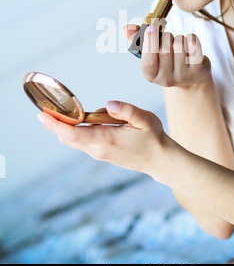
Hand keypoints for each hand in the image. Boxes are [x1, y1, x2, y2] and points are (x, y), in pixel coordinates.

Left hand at [37, 101, 167, 176]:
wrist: (160, 160)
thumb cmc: (153, 139)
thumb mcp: (145, 120)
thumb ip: (126, 110)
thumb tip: (108, 104)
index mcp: (107, 140)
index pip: (73, 133)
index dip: (55, 124)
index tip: (42, 115)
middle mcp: (98, 149)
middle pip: (68, 136)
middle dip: (57, 122)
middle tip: (49, 106)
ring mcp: (99, 153)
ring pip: (75, 139)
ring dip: (71, 125)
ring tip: (76, 110)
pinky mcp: (101, 154)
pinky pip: (83, 141)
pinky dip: (79, 130)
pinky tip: (89, 120)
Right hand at [124, 24, 210, 87]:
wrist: (191, 76)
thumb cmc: (167, 60)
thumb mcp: (150, 53)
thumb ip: (137, 39)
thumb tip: (126, 28)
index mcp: (151, 75)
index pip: (148, 62)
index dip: (149, 43)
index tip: (151, 28)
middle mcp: (166, 79)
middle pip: (164, 49)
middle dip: (165, 37)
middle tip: (167, 37)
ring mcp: (183, 75)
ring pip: (179, 44)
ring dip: (178, 38)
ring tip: (178, 44)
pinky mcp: (198, 68)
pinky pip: (193, 43)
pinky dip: (191, 38)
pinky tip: (189, 45)